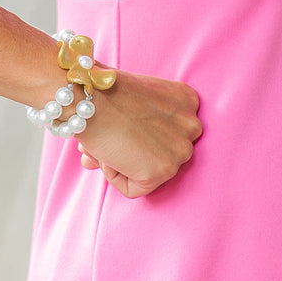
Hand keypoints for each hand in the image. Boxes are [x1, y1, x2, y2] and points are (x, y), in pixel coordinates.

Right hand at [75, 72, 201, 197]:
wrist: (89, 100)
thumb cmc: (101, 92)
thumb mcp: (132, 99)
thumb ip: (135, 126)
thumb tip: (114, 153)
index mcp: (187, 100)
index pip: (168, 130)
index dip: (138, 131)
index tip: (120, 124)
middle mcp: (192, 124)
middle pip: (161, 153)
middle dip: (131, 151)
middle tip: (107, 138)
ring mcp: (181, 150)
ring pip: (149, 172)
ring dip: (121, 162)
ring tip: (106, 141)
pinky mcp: (164, 170)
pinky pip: (134, 188)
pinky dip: (114, 176)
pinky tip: (108, 153)